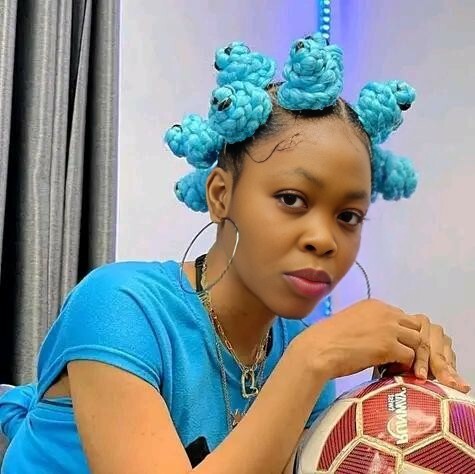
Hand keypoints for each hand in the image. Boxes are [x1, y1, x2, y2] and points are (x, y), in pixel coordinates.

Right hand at [295, 299, 469, 392]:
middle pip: (416, 327)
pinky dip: (406, 367)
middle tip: (404, 360)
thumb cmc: (328, 340)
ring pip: (418, 342)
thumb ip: (370, 326)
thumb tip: (381, 340)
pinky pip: (410, 357)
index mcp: (374, 305)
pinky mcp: (389, 346)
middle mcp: (385, 312)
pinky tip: (394, 373)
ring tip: (400, 368)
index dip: (402, 334)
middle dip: (413, 343)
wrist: (318, 350)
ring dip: (413, 356)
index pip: (403, 317)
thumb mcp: (353, 324)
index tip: (395, 349)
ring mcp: (388, 328)